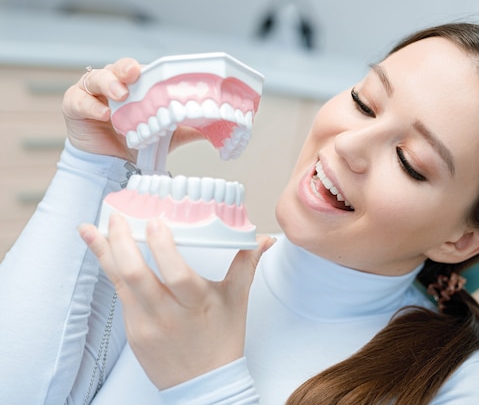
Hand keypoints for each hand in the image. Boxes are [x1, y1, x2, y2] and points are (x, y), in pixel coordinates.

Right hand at [62, 59, 203, 161]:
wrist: (111, 167)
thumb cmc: (136, 144)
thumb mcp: (166, 135)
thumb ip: (188, 128)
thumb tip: (218, 126)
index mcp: (135, 86)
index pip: (143, 71)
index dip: (152, 71)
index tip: (162, 73)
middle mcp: (114, 85)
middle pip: (119, 67)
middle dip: (127, 68)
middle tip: (135, 75)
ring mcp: (92, 94)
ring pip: (96, 78)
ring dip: (109, 83)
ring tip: (120, 94)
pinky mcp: (74, 106)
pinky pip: (78, 100)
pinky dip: (90, 106)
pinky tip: (103, 114)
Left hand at [78, 214, 275, 388]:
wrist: (203, 384)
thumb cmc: (221, 341)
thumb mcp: (237, 300)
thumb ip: (246, 264)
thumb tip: (263, 239)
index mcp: (197, 305)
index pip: (177, 273)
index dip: (163, 246)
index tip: (156, 222)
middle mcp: (167, 315)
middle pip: (136, 275)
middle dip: (121, 242)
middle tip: (118, 217)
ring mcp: (145, 324)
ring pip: (119, 282)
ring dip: (105, 252)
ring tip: (93, 228)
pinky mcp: (132, 331)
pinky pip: (119, 294)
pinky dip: (110, 269)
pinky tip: (101, 250)